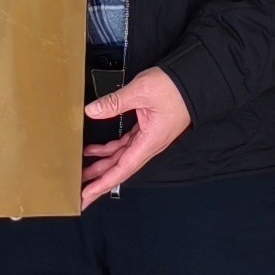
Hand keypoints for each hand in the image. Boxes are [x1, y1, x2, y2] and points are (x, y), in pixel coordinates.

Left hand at [79, 67, 189, 208]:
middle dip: (98, 180)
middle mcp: (149, 144)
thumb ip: (115, 102)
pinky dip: (109, 149)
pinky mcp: (147, 129)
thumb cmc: (176, 87)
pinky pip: (125, 144)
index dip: (103, 184)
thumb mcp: (141, 91)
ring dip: (102, 165)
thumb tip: (93, 111)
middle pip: (119, 168)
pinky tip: (95, 149)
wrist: (196, 80)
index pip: (122, 170)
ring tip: (82, 171)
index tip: (87, 195)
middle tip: (79, 192)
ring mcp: (148, 138)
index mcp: (149, 142)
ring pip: (121, 157)